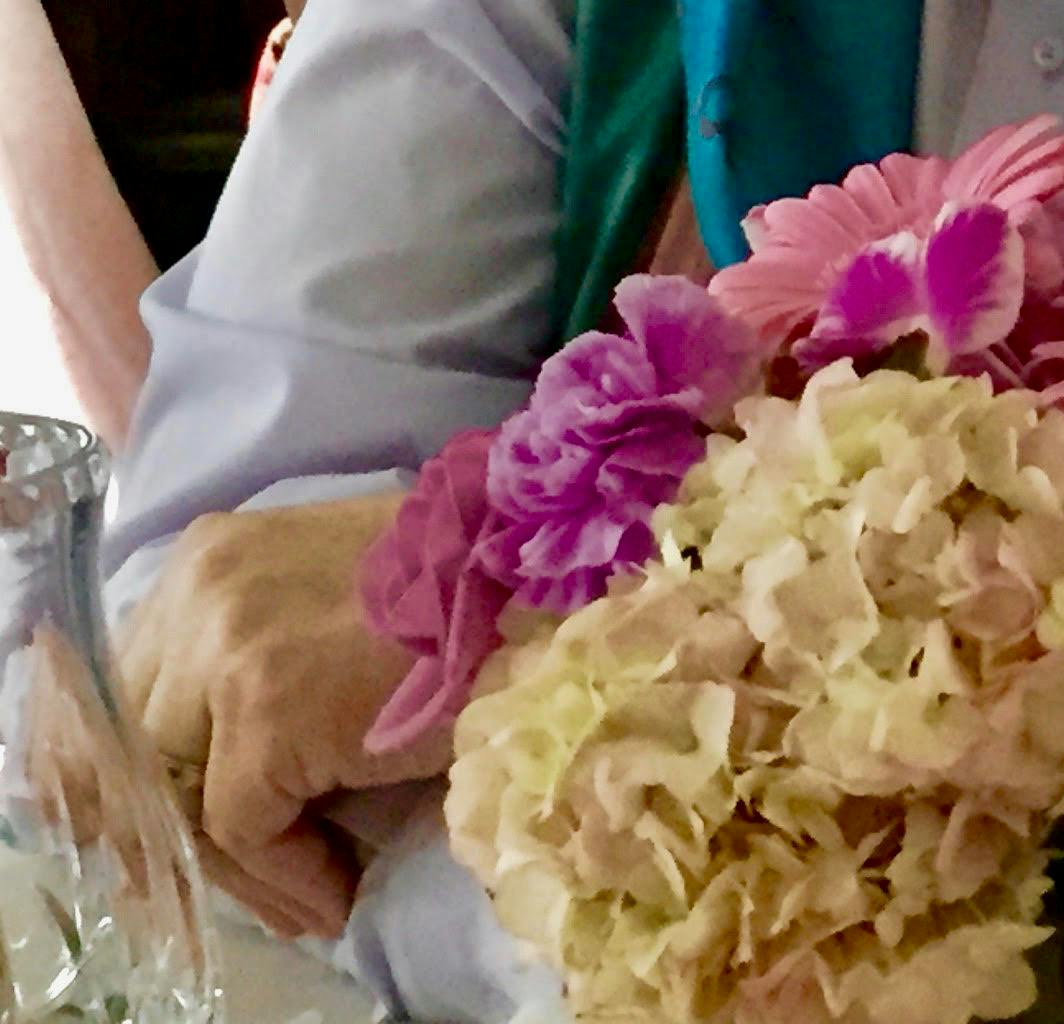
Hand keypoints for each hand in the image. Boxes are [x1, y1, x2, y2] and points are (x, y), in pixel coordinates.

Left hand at [113, 491, 442, 939]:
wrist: (550, 578)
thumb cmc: (467, 585)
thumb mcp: (333, 590)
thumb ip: (266, 642)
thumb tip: (227, 760)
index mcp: (211, 555)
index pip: (129, 686)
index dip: (146, 769)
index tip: (179, 830)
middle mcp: (198, 594)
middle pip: (136, 744)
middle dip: (176, 822)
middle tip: (245, 872)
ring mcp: (226, 652)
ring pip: (178, 796)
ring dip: (239, 863)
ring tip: (305, 890)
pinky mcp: (268, 715)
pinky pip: (242, 830)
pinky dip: (289, 875)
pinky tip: (338, 890)